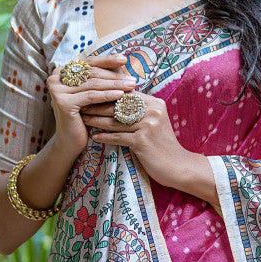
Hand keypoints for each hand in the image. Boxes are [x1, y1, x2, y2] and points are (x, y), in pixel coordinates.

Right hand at [46, 54, 136, 160]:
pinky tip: (121, 95)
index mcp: (61, 72)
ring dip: (114, 85)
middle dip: (113, 75)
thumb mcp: (91, 94)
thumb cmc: (84, 116)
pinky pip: (91, 96)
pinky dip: (107, 95)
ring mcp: (57, 89)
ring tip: (131, 86)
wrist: (70, 142)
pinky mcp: (63, 102)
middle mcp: (55, 78)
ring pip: (93, 84)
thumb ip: (101, 78)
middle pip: (91, 73)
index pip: (88, 63)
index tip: (124, 59)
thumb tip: (123, 62)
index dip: (106, 60)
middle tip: (132, 78)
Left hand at [82, 94, 218, 209]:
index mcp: (155, 103)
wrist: (178, 166)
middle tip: (81, 105)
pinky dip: (105, 137)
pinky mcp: (143, 141)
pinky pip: (118, 137)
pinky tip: (94, 137)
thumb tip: (118, 102)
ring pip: (116, 121)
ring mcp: (148, 125)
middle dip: (98, 105)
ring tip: (83, 120)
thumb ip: (140, 111)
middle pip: (119, 105)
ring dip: (97, 121)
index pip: (126, 94)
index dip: (108, 94)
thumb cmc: (163, 146)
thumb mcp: (155, 123)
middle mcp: (153, 111)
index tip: (91, 95)